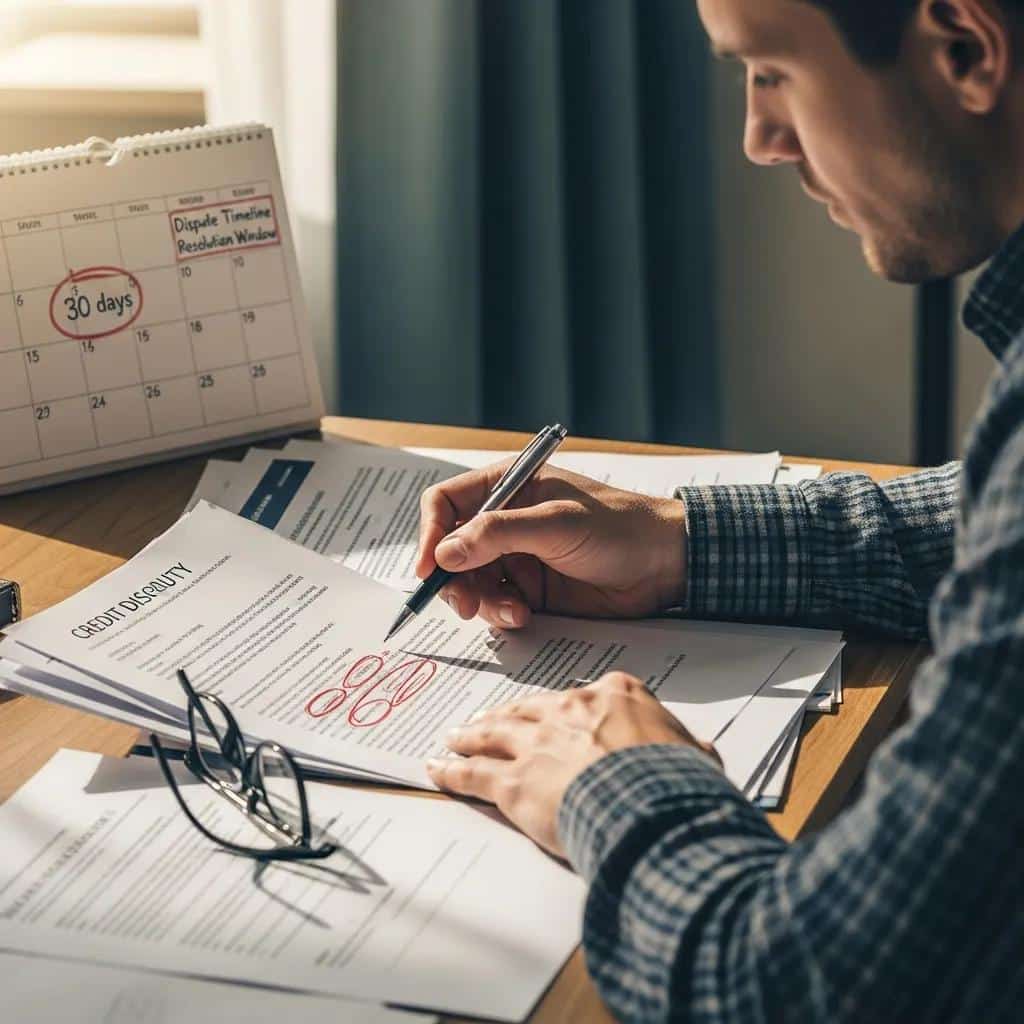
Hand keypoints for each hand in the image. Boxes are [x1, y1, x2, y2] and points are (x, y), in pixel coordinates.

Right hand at [416, 461, 687, 629]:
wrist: (664, 565)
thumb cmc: (617, 528)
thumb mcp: (555, 524)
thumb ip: (497, 535)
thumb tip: (444, 553)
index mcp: (507, 486)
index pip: (446, 504)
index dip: (429, 534)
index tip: (428, 568)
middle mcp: (505, 520)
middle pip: (450, 549)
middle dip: (453, 578)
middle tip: (464, 604)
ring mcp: (516, 556)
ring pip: (470, 582)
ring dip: (481, 602)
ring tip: (512, 612)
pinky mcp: (530, 590)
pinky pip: (496, 605)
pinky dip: (502, 615)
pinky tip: (524, 617)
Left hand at [425, 672, 719, 857]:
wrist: (650, 804)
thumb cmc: (676, 782)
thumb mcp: (693, 754)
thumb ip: (686, 747)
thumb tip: (701, 754)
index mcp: (614, 695)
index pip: (583, 698)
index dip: (562, 709)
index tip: (553, 714)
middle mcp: (568, 711)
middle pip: (528, 709)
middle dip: (505, 715)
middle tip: (487, 719)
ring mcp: (537, 744)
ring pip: (493, 733)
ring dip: (471, 735)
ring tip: (455, 737)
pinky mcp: (514, 782)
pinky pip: (473, 774)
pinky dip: (451, 771)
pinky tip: (437, 769)